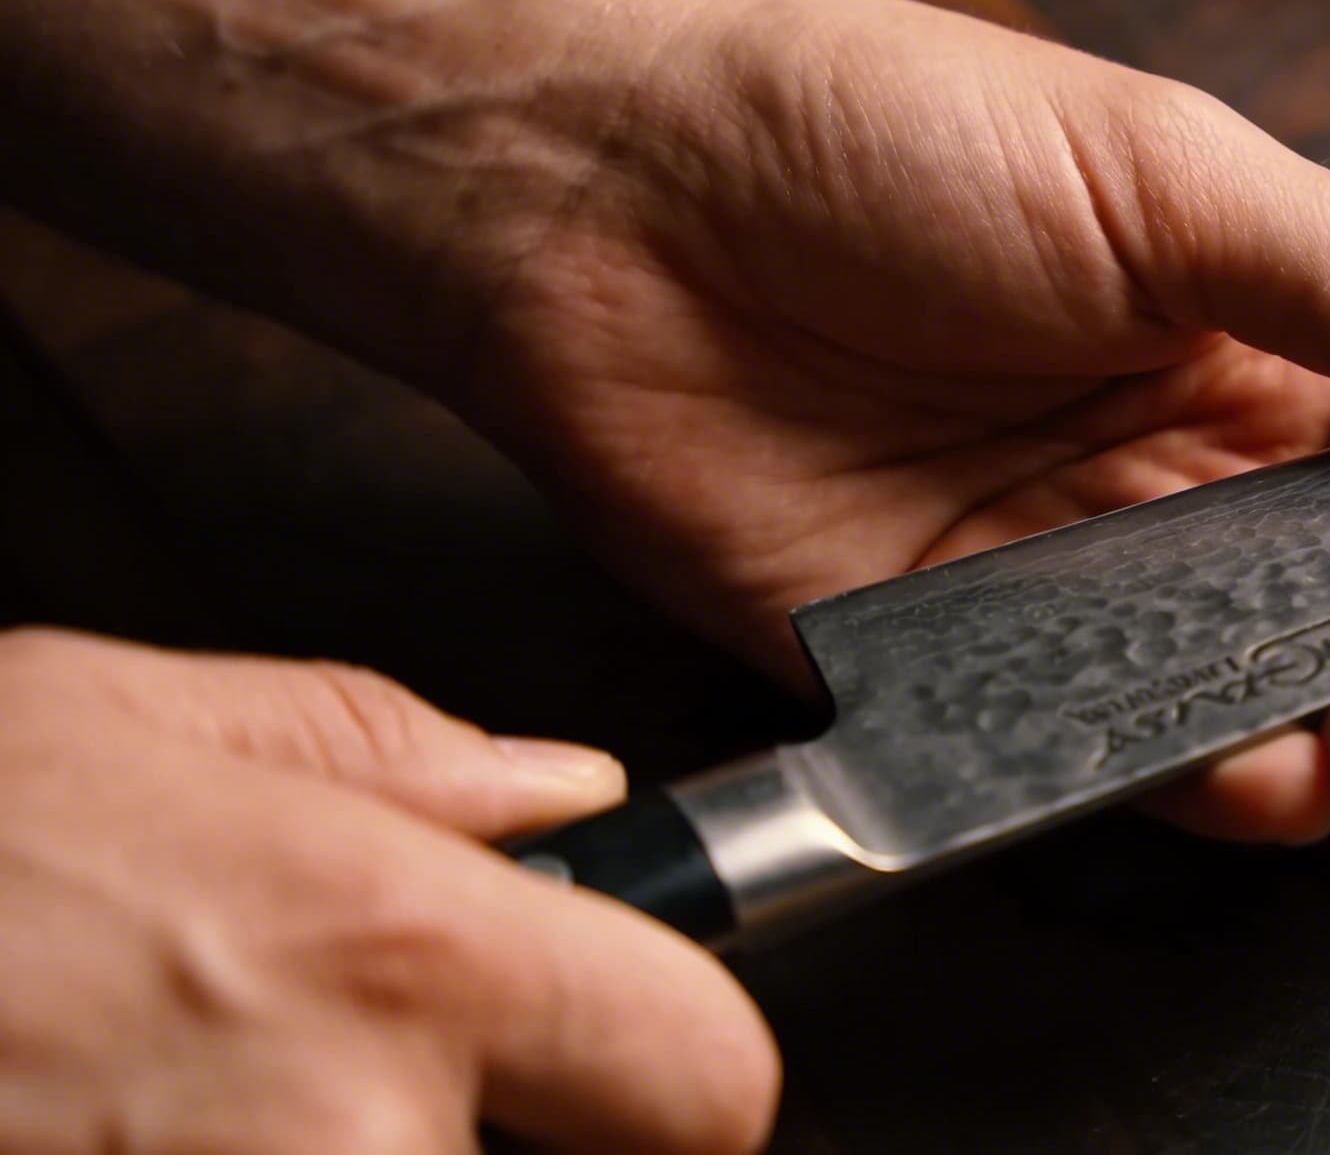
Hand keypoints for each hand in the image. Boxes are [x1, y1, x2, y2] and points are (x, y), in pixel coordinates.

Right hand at [0, 627, 776, 1153]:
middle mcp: (350, 1147)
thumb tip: (562, 795)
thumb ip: (382, 755)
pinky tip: (115, 1139)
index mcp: (387, 958)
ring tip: (173, 1106)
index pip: (710, 1079)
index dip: (673, 1071)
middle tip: (309, 1079)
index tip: (619, 1066)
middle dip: (478, 1136)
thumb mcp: (114, 722)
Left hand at [435, 0, 1329, 842]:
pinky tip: (1289, 767)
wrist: (620, 204)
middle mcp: (1211, 475)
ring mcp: (1107, 582)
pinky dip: (1235, 784)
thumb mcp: (1174, 178)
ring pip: (1303, 704)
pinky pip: (1140, 760)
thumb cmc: (889, 141)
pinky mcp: (990, 673)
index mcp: (1280, 338)